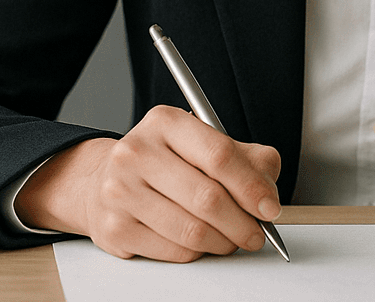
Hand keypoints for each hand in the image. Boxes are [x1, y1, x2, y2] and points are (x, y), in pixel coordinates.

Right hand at [14, 104, 281, 261]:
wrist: (104, 181)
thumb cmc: (165, 163)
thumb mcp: (204, 144)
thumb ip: (246, 158)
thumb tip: (268, 192)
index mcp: (165, 122)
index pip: (220, 155)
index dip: (252, 187)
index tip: (270, 207)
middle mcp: (137, 152)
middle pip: (207, 198)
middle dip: (243, 223)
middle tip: (256, 233)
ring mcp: (121, 191)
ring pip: (192, 231)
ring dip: (223, 242)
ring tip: (232, 238)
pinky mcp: (115, 228)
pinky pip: (174, 251)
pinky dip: (198, 253)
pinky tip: (201, 242)